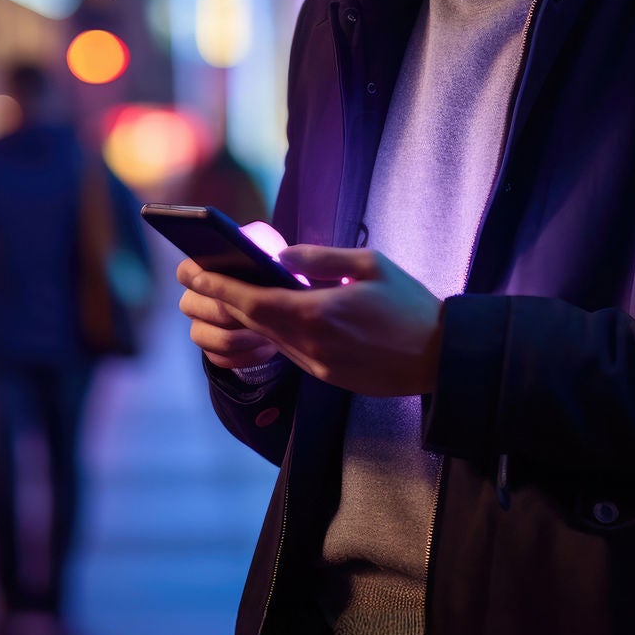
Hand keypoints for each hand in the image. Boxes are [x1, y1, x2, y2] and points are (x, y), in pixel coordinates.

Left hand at [175, 242, 444, 396]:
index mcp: (318, 313)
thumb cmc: (410, 305)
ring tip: (226, 295)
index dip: (219, 287)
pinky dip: (274, 333)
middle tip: (194, 279)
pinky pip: (290, 352)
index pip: (252, 301)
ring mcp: (318, 365)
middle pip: (252, 322)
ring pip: (269, 339)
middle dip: (220, 300)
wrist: (441, 357)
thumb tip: (281, 257)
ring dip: (245, 318)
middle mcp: (310, 344)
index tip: (193, 273)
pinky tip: (270, 317)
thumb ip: (321, 258)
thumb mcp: (371, 264)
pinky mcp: (329, 377)